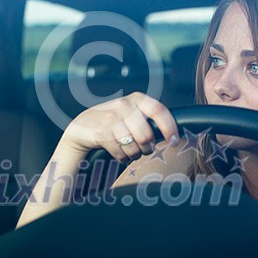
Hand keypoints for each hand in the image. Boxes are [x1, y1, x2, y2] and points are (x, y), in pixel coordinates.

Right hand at [61, 92, 179, 163]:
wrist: (82, 127)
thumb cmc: (113, 122)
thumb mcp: (131, 113)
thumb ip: (148, 118)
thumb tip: (173, 134)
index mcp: (136, 99)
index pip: (159, 110)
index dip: (170, 127)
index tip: (174, 141)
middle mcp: (124, 105)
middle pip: (146, 136)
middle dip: (148, 148)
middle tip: (145, 150)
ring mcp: (111, 118)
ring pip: (135, 147)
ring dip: (134, 154)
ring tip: (129, 151)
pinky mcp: (101, 133)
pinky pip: (122, 153)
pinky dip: (123, 158)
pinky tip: (119, 153)